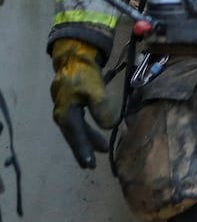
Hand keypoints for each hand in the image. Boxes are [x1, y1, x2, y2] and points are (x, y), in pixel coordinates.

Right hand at [49, 39, 117, 168]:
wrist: (75, 57)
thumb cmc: (84, 74)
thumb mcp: (95, 90)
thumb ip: (102, 108)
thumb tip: (108, 126)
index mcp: (66, 113)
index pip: (76, 136)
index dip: (83, 150)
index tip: (89, 164)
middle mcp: (62, 113)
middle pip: (74, 136)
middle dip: (84, 149)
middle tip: (92, 164)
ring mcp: (65, 108)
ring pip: (77, 129)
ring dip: (88, 139)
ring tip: (102, 149)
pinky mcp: (71, 103)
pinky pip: (79, 122)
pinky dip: (87, 129)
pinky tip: (97, 132)